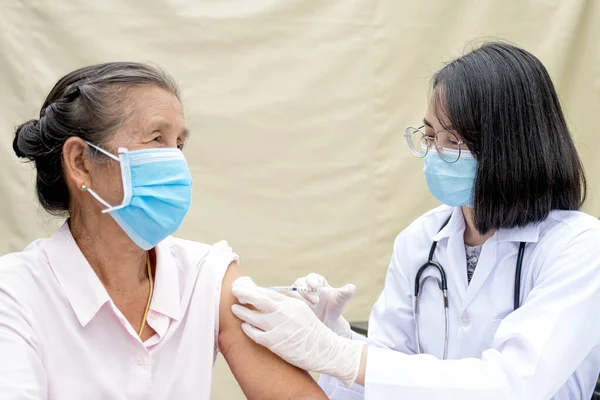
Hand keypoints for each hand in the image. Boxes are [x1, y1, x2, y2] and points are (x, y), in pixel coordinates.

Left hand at [231, 277, 364, 386]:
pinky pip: (256, 334)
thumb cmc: (313, 332)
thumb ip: (286, 304)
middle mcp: (286, 313)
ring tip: (234, 308)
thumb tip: (268, 298)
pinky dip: (248, 329)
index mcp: (293, 304)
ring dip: (242, 312)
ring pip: (254, 316)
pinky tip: (244, 327)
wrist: (326, 350)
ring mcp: (281, 328)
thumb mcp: (302, 311)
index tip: (243, 287)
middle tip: (234, 290)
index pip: (269, 293)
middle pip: (260, 299)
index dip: (254, 290)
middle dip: (245, 293)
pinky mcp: (277, 343)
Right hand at [286, 273, 354, 337]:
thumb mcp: (340, 301)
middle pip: (299, 283)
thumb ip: (345, 294)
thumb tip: (351, 288)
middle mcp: (305, 286)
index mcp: (316, 281)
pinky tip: (298, 312)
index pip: (312, 277)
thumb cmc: (332, 308)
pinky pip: (286, 302)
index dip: (312, 280)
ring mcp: (297, 295)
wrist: (326, 322)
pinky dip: (290, 305)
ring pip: (291, 292)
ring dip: (298, 299)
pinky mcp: (291, 304)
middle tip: (315, 302)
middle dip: (305, 291)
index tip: (315, 286)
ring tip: (309, 308)